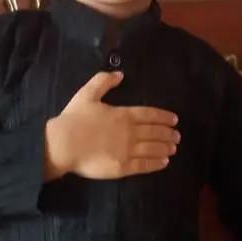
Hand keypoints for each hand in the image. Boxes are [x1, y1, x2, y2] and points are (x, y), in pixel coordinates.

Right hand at [44, 71, 179, 180]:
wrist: (63, 144)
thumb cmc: (74, 119)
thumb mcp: (87, 94)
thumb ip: (103, 82)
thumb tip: (119, 73)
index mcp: (123, 114)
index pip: (149, 115)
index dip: (163, 117)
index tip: (174, 120)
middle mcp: (130, 132)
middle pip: (154, 132)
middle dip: (168, 133)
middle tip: (177, 135)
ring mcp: (127, 151)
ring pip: (153, 148)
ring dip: (165, 147)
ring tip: (174, 148)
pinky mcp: (122, 167)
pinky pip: (144, 165)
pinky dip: (156, 163)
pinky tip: (164, 162)